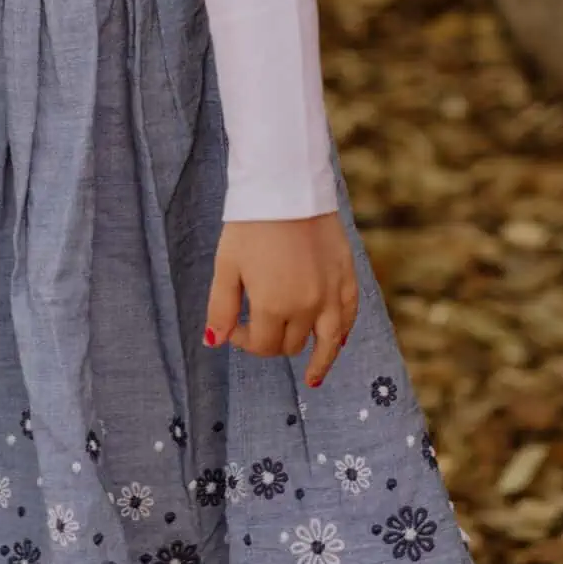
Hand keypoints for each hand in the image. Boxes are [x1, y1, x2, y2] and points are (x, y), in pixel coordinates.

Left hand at [204, 214, 358, 390]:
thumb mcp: (226, 267)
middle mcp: (307, 306)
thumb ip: (220, 308)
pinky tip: (338, 341)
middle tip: (258, 327)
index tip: (234, 326)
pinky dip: (343, 332)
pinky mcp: (347, 275)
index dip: (245, 342)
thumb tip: (214, 341)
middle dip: (273, 342)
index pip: (263, 345)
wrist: (287, 186)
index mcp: (274, 306)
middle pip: (292, 344)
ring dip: (320, 360)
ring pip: (329, 341)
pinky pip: (349, 315)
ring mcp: (331, 292)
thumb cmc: (250, 226)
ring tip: (313, 377)